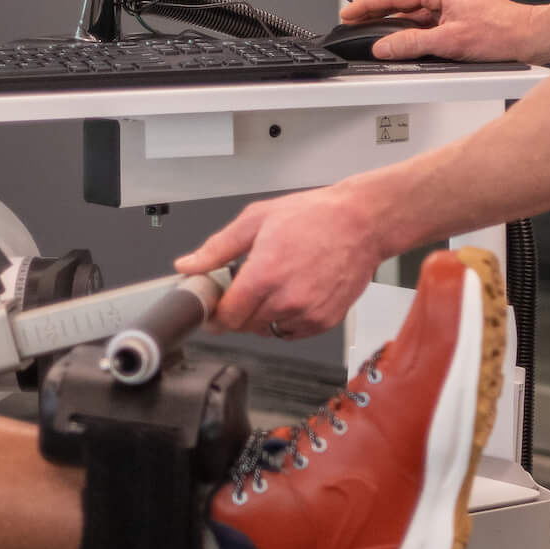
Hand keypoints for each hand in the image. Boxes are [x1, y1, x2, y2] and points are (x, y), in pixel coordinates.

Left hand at [175, 181, 388, 340]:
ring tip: (273, 284)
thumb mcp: (255, 220)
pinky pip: (292, 332)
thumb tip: (188, 265)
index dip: (214, 315)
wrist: (362, 223)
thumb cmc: (314, 216)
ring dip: (261, 315)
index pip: (226, 317)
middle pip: (244, 326)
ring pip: (267, 330)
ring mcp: (308, 314)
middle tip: (244, 286)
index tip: (210, 310)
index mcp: (265, 275)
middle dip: (236, 311)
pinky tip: (290, 293)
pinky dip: (285, 319)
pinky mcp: (325, 321)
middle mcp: (286, 300)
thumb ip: (217, 248)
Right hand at [338, 0, 537, 61]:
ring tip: (371, 34)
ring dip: (394, 24)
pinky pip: (426, 22)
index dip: (368, 5)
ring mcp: (451, 4)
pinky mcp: (457, 16)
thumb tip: (384, 47)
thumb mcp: (450, 41)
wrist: (530, 37)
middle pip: (401, 2)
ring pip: (413, 14)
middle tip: (352, 24)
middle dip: (376, 14)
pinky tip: (401, 42)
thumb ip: (412, 44)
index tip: (349, 14)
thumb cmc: (502, 33)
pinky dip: (411, 31)